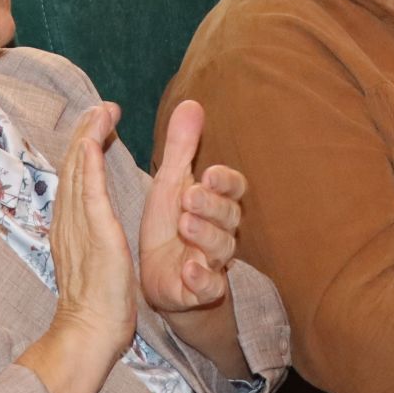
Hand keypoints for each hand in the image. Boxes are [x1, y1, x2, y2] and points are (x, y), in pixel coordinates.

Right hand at [47, 104, 136, 351]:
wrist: (88, 333)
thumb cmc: (96, 304)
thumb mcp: (93, 259)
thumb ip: (92, 234)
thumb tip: (99, 220)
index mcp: (70, 226)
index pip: (76, 178)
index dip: (85, 147)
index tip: (97, 123)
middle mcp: (68, 220)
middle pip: (74, 167)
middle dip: (86, 132)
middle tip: (100, 105)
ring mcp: (78, 226)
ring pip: (79, 172)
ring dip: (89, 137)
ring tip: (100, 110)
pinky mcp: (94, 234)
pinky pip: (89, 192)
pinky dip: (90, 164)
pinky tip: (93, 142)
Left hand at [139, 101, 245, 314]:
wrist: (159, 277)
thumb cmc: (169, 224)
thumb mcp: (170, 182)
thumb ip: (182, 147)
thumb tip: (192, 102)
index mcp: (216, 201)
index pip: (234, 188)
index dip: (225, 181)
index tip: (208, 173)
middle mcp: (220, 230)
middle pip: (228, 215)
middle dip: (211, 204)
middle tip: (189, 196)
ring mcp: (213, 261)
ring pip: (221, 248)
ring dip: (205, 234)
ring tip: (185, 223)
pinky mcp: (201, 290)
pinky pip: (210, 287)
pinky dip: (202, 279)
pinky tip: (188, 269)